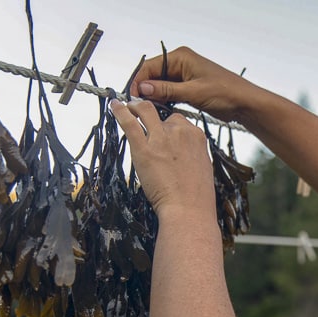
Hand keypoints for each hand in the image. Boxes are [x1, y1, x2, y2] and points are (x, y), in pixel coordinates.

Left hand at [110, 98, 215, 220]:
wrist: (189, 209)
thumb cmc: (196, 196)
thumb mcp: (202, 167)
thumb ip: (192, 154)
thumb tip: (182, 152)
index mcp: (196, 137)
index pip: (179, 121)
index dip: (168, 124)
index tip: (160, 127)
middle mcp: (180, 132)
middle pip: (163, 116)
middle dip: (152, 117)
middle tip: (141, 116)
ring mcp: (161, 138)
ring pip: (145, 110)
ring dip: (135, 106)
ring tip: (127, 107)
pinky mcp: (144, 148)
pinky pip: (129, 123)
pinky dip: (120, 111)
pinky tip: (115, 106)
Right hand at [128, 46, 250, 122]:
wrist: (245, 103)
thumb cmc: (225, 92)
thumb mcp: (194, 92)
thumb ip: (167, 90)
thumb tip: (142, 88)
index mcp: (181, 57)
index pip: (150, 66)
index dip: (138, 81)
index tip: (131, 96)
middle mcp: (180, 64)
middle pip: (153, 76)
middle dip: (144, 90)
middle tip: (137, 106)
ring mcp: (184, 76)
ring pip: (160, 86)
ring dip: (154, 97)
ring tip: (147, 111)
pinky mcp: (188, 88)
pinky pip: (170, 93)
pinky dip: (164, 101)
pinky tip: (160, 111)